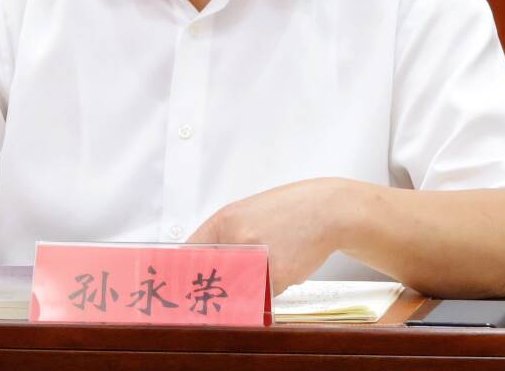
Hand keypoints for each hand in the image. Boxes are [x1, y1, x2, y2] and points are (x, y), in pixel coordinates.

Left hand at [186, 178, 347, 294]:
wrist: (326, 210)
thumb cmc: (288, 211)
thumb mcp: (248, 214)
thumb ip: (224, 237)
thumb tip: (201, 265)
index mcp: (225, 220)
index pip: (190, 253)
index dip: (182, 273)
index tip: (178, 287)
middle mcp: (237, 238)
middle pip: (211, 278)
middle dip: (215, 288)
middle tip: (217, 293)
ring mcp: (257, 258)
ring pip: (238, 289)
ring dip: (247, 289)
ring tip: (268, 265)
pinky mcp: (277, 276)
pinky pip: (263, 295)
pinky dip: (270, 288)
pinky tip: (284, 266)